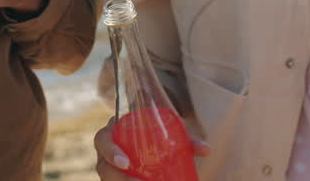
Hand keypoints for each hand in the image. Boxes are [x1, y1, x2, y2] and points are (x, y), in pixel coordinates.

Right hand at [92, 115, 210, 179]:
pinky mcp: (115, 178)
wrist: (148, 137)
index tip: (126, 163)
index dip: (110, 151)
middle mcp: (106, 152)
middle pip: (103, 167)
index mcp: (113, 132)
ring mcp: (109, 169)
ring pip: (108, 179)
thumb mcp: (167, 132)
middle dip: (116, 178)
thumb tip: (207, 149)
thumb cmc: (155, 132)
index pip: (102, 139)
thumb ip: (186, 139)